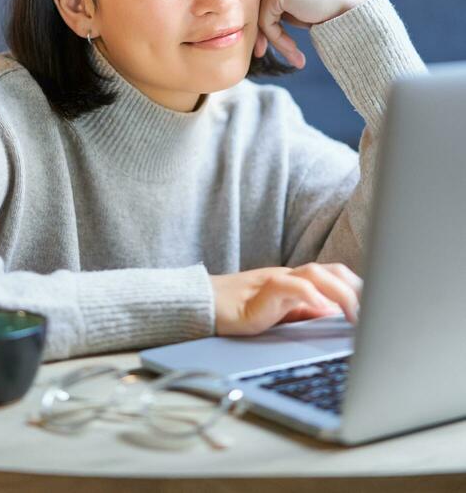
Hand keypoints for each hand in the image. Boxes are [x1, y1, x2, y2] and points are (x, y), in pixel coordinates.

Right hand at [210, 262, 361, 335]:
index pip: (337, 275)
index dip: (361, 287)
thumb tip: (338, 319)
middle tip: (373, 314)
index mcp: (300, 282)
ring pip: (316, 274)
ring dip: (341, 293)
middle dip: (358, 288)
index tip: (380, 306)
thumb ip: (309, 314)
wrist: (208, 306)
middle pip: (333, 270)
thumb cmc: (245, 310)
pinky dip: (309, 295)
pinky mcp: (262, 291)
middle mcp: (292, 276)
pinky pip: (289, 285)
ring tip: (355, 315)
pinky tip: (322, 309)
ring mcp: (277, 280)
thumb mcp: (285, 316)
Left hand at [253, 0, 368, 68]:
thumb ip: (265, 6)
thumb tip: (241, 24)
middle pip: (251, 3)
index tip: (261, 47)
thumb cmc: (322, 9)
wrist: (351, 10)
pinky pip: (265, 22)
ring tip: (293, 55)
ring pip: (257, 14)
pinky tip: (295, 51)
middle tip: (263, 54)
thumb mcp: (288, 4)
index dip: (256, 21)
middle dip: (258, 32)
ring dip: (272, 39)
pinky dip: (278, 39)